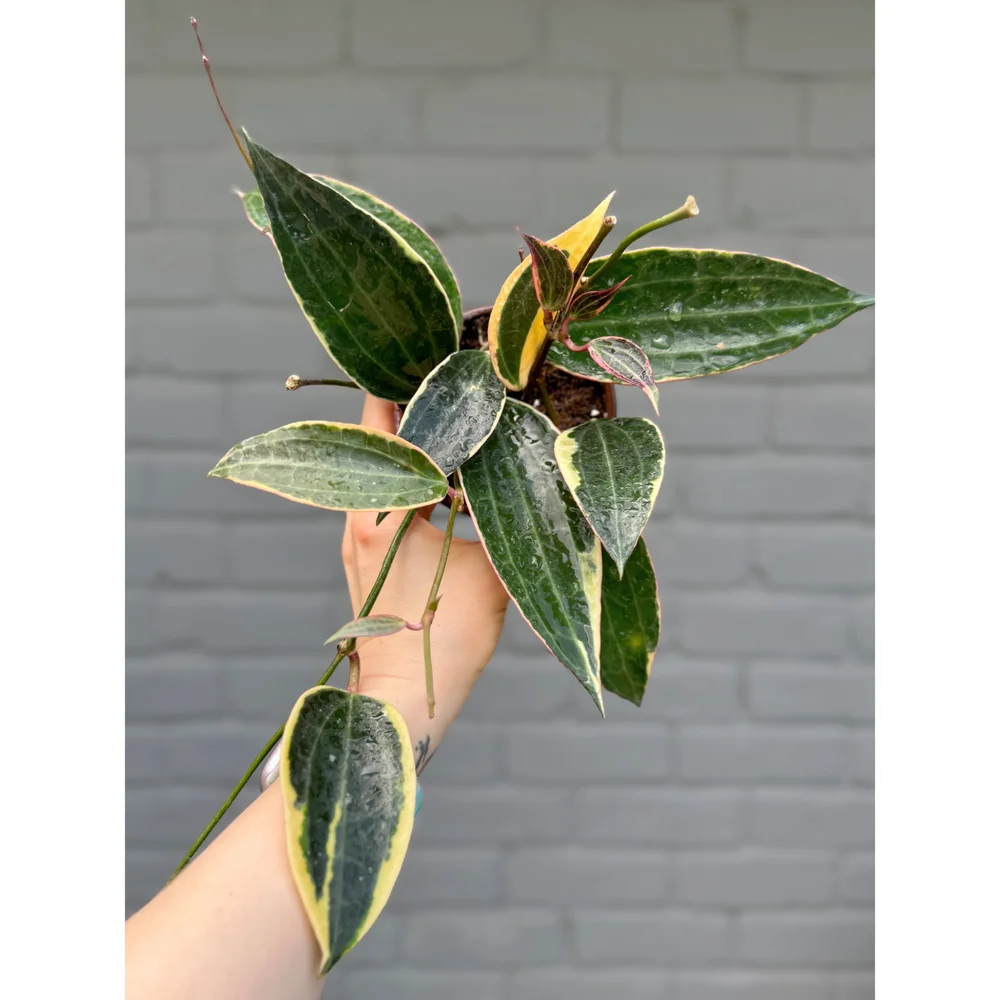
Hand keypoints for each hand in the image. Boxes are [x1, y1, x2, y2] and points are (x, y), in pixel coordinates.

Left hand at [341, 394, 508, 769]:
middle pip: (379, 447)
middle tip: (449, 385)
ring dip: (414, 453)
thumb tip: (541, 485)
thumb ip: (512, 524)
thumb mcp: (492, 575)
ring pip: (384, 477)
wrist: (406, 700)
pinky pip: (388, 504)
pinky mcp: (366, 560)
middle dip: (413, 415)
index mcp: (381, 513)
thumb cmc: (447, 640)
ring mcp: (358, 540)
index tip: (428, 359)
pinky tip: (448, 484)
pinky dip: (414, 487)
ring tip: (454, 427)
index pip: (381, 427)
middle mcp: (359, 519)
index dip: (402, 388)